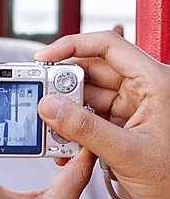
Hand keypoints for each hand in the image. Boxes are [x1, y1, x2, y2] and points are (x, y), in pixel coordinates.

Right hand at [36, 30, 169, 198]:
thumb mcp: (127, 153)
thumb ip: (84, 129)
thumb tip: (49, 107)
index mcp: (155, 81)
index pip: (108, 46)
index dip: (72, 45)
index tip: (44, 58)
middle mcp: (145, 88)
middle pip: (93, 71)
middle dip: (64, 86)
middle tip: (42, 100)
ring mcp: (135, 106)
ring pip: (90, 95)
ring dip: (68, 111)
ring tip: (53, 129)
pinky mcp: (126, 123)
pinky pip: (93, 116)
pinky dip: (76, 128)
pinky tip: (66, 143)